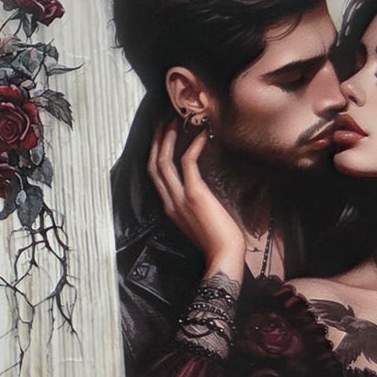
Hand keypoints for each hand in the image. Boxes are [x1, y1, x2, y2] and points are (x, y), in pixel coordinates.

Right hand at [146, 118, 248, 281]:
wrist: (223, 256)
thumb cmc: (218, 240)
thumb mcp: (199, 219)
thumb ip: (194, 203)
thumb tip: (200, 185)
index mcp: (169, 207)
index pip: (154, 176)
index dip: (155, 153)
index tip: (161, 136)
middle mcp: (169, 201)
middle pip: (153, 164)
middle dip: (156, 140)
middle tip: (163, 121)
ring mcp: (179, 198)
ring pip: (163, 162)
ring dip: (168, 138)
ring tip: (175, 121)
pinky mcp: (194, 194)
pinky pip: (188, 163)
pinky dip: (193, 146)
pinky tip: (201, 135)